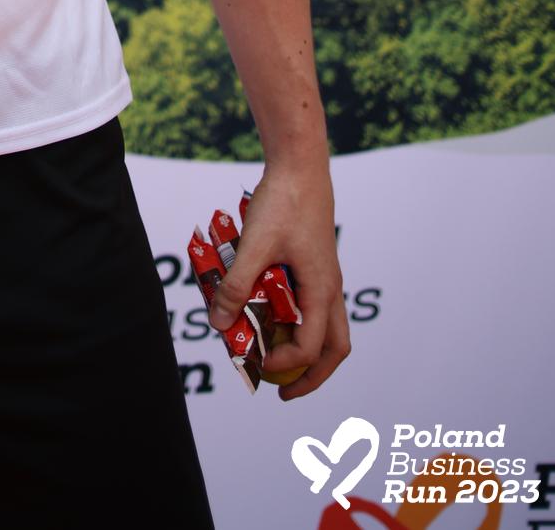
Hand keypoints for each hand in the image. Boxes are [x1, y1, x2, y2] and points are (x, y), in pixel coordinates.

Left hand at [205, 159, 349, 400]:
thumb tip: (219, 324)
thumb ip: (236, 285)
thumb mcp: (254, 245)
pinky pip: (311, 303)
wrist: (299, 164)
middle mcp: (329, 288)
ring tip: (272, 355)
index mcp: (321, 290)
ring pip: (327, 327)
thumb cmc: (282, 202)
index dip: (286, 364)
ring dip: (303, 347)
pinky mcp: (314, 263)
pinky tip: (265, 309)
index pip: (312, 347)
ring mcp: (324, 276)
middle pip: (335, 348)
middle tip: (283, 390)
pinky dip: (293, 317)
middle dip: (311, 375)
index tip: (259, 363)